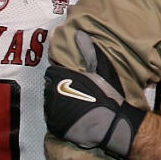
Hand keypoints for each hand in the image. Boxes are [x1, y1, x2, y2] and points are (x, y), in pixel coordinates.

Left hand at [43, 31, 145, 157]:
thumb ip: (88, 52)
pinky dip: (59, 119)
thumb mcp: (100, 71)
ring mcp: (50, 111)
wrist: (110, 124)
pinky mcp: (53, 126)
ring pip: (50, 104)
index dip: (62, 77)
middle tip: (76, 95)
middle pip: (50, 88)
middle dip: (59, 90)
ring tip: (76, 107)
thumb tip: (79, 33)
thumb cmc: (106, 96)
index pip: (52, 73)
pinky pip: (52, 120)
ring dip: (58, 104)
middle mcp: (51, 93)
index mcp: (60, 77)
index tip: (73, 82)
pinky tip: (73, 118)